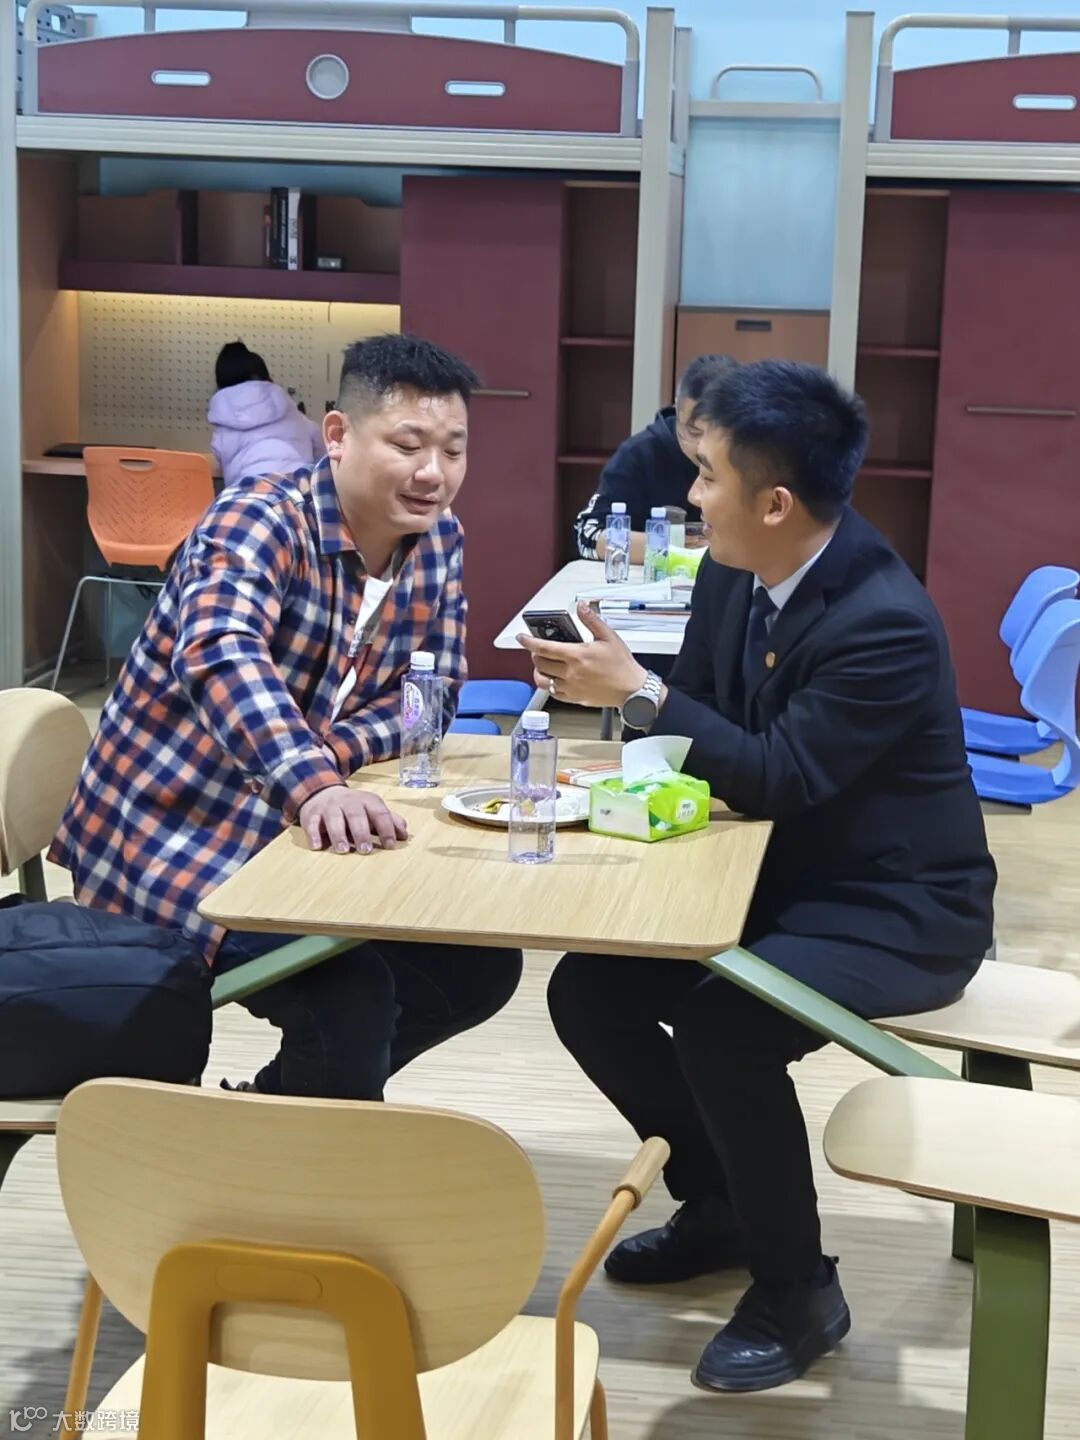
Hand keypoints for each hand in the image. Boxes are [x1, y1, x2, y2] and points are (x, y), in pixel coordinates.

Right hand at [298, 786, 407, 854]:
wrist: (322, 791)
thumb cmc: (353, 807)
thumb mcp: (372, 810)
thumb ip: (389, 820)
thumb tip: (405, 835)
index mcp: (367, 801)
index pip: (379, 812)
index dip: (386, 828)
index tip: (390, 845)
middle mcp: (348, 802)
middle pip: (356, 815)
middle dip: (361, 832)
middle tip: (366, 850)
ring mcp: (329, 807)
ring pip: (334, 818)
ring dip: (338, 834)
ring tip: (343, 850)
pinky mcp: (312, 813)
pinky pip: (311, 822)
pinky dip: (313, 834)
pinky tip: (317, 846)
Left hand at [518, 602, 647, 708]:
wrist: (632, 690)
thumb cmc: (622, 666)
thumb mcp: (609, 637)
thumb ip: (592, 620)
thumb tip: (581, 606)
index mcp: (577, 655)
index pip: (543, 648)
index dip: (528, 642)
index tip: (522, 637)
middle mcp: (571, 673)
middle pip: (540, 663)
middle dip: (536, 654)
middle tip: (540, 649)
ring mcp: (571, 687)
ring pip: (542, 680)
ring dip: (539, 670)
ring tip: (545, 664)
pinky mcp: (574, 698)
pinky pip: (552, 692)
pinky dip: (549, 684)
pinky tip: (555, 678)